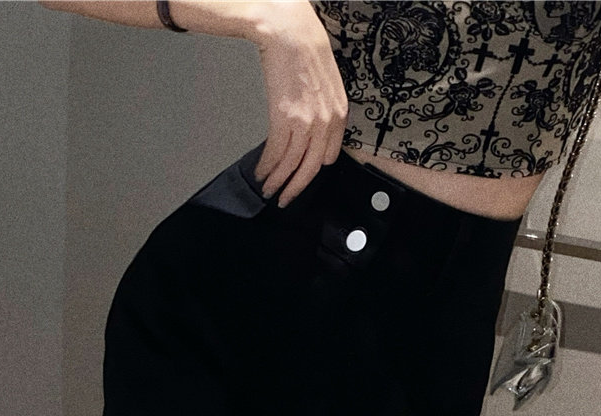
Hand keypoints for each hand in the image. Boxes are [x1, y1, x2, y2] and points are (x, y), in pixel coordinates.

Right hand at [250, 1, 347, 206]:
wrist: (289, 31)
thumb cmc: (305, 50)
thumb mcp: (327, 84)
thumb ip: (325, 111)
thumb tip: (312, 134)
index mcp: (340, 114)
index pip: (327, 157)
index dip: (311, 171)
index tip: (300, 179)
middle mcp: (326, 123)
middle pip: (310, 168)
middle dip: (295, 188)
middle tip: (284, 199)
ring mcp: (307, 123)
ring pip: (292, 165)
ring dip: (277, 181)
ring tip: (268, 189)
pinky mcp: (286, 119)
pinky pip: (277, 152)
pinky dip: (267, 166)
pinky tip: (261, 172)